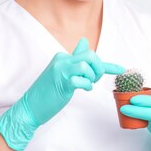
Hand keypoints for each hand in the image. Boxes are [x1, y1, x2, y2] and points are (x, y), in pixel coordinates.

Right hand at [0, 37, 124, 150]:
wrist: (29, 108)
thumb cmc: (48, 92)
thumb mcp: (62, 72)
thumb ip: (74, 59)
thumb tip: (84, 42)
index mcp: (63, 57)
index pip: (88, 54)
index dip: (107, 64)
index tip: (121, 69)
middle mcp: (61, 60)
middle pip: (91, 55)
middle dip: (99, 68)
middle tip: (94, 81)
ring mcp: (61, 71)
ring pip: (87, 65)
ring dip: (92, 78)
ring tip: (86, 86)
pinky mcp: (62, 82)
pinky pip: (81, 79)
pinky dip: (86, 85)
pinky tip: (83, 89)